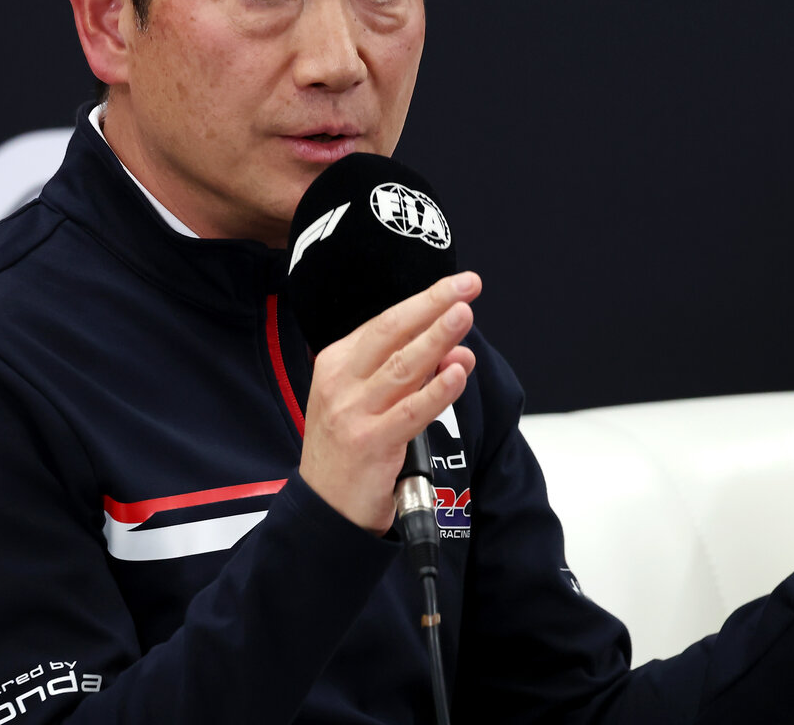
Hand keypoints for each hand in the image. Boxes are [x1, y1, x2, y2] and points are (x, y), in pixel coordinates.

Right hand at [298, 271, 481, 532]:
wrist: (325, 507)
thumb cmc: (350, 447)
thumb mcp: (368, 400)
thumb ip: (411, 374)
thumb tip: (456, 350)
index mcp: (337, 363)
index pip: (385, 322)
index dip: (425, 300)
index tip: (458, 286)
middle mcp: (341, 382)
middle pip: (392, 333)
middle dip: (433, 304)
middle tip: (468, 285)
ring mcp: (353, 413)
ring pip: (403, 367)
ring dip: (437, 338)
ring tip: (464, 316)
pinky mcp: (370, 444)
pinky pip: (410, 413)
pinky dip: (436, 392)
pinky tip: (456, 374)